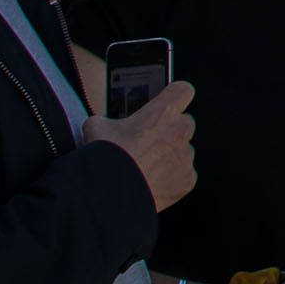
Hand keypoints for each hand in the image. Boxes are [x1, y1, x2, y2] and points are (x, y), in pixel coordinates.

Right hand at [100, 76, 197, 209]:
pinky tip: (152, 183)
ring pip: (183, 151)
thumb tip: (101, 125)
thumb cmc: (107, 156)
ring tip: (147, 167)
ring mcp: (185, 156)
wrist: (112, 192)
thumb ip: (107, 120)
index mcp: (164, 111)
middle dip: (169, 130)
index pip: (183, 91)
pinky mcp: (187, 180)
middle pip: (184, 123)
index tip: (167, 103)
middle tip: (148, 142)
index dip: (174, 97)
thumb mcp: (96, 126)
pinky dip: (172, 179)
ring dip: (170, 156)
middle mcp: (180, 131)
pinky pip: (184, 176)